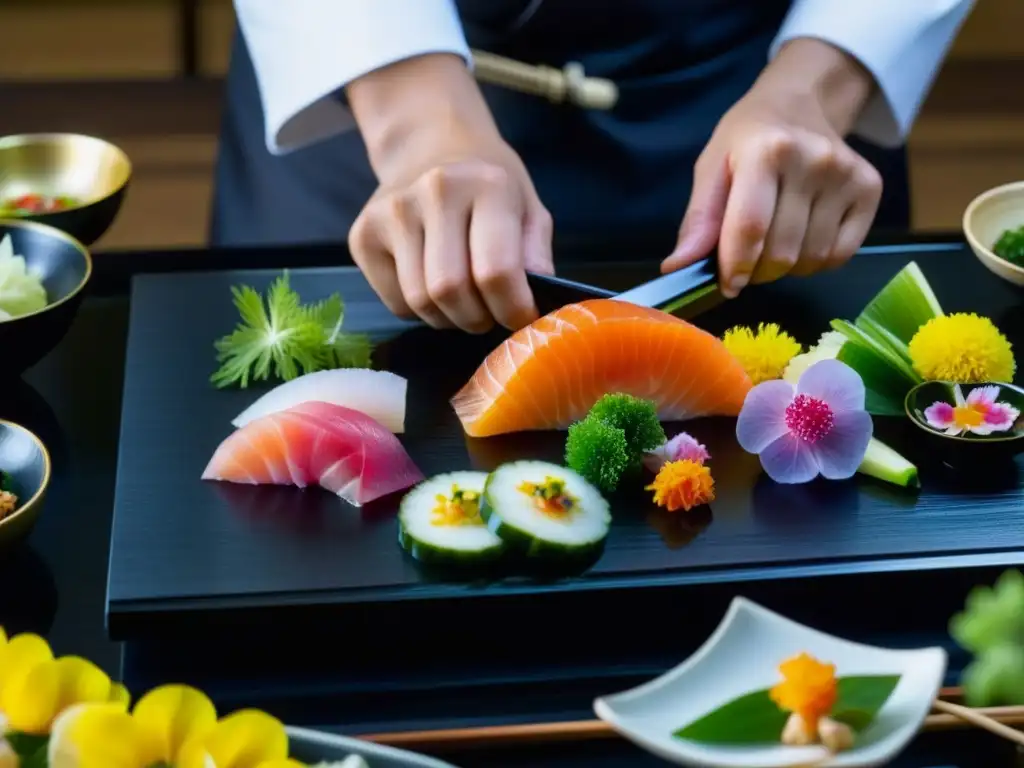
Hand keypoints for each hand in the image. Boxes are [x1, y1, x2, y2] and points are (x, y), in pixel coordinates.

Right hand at [347, 54, 552, 332]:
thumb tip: (536, 303)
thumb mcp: (528, 206)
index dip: (512, 309)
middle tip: (490, 312)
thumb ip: (536, 253)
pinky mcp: (362, 235)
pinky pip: (395, 303)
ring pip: (419, 303)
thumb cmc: (487, 185)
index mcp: (485, 185)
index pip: (495, 271)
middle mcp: (433, 192)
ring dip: (449, 318)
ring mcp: (391, 212)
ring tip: (464, 300)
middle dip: (478, 318)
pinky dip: (419, 311)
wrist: (430, 146)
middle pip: (450, 291)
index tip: (520, 317)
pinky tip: (431, 284)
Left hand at [662, 39, 881, 297]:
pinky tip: (802, 240)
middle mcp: (813, 159)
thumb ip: (698, 220)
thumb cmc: (747, 139)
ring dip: (785, 268)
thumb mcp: (711, 167)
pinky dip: (816, 262)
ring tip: (773, 244)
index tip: (727, 284)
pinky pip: (840, 254)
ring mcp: (847, 174)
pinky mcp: (870, 188)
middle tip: (746, 261)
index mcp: (766, 150)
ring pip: (811, 258)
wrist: (800, 104)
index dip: (735, 266)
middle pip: (781, 251)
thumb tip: (678, 267)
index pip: (750, 227)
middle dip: (757, 271)